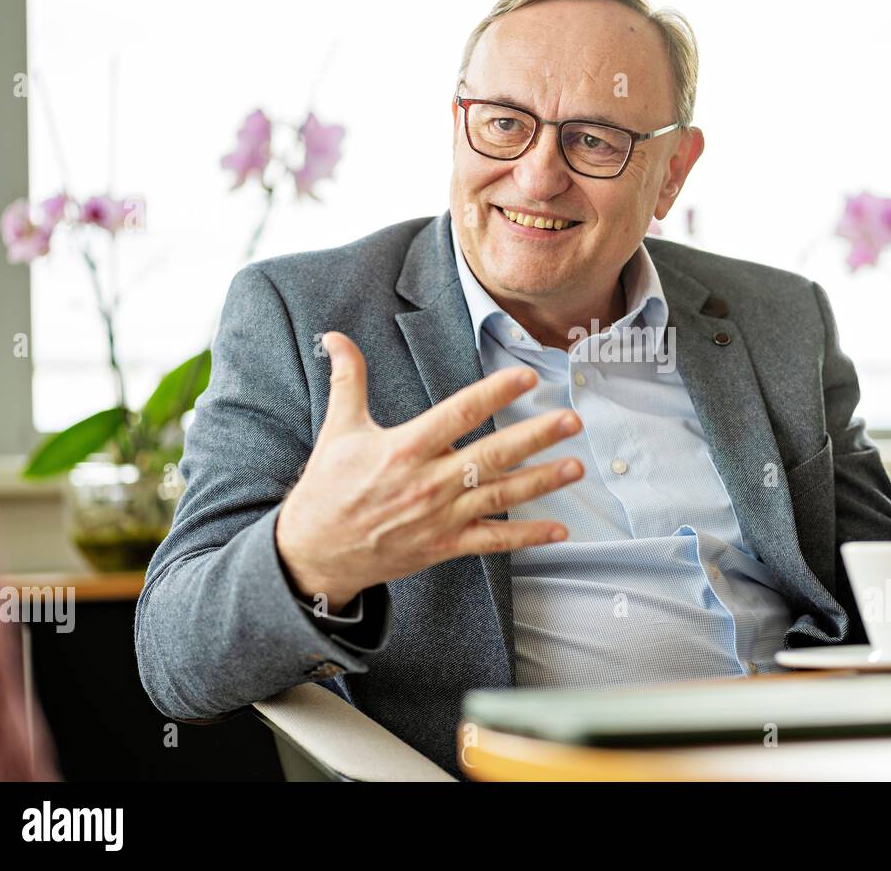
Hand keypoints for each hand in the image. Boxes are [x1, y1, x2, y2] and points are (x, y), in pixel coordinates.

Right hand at [275, 331, 583, 611]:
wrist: (315, 553)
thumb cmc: (329, 488)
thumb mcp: (338, 429)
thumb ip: (347, 380)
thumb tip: (335, 336)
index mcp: (404, 449)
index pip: (458, 414)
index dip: (494, 393)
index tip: (526, 377)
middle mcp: (428, 483)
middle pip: (491, 455)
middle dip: (535, 436)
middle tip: (570, 420)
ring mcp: (439, 517)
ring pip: (500, 496)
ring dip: (541, 482)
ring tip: (576, 467)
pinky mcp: (445, 546)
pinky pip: (493, 541)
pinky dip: (527, 536)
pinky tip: (559, 529)